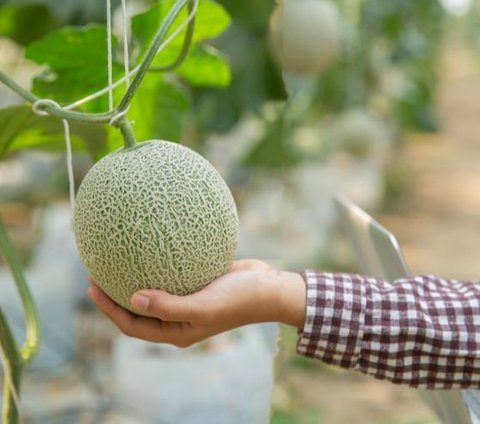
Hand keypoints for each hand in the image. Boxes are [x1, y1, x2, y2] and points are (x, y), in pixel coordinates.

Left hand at [87, 259, 305, 347]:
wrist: (268, 287)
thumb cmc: (238, 300)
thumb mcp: (202, 307)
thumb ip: (168, 306)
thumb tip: (133, 298)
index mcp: (176, 330)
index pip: (133, 324)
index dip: (110, 309)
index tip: (92, 287)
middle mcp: (179, 317)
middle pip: (138, 308)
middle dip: (115, 293)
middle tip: (97, 271)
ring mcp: (188, 299)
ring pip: (154, 290)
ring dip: (134, 277)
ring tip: (116, 258)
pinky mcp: (198, 282)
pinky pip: (171, 274)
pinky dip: (157, 264)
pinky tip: (151, 246)